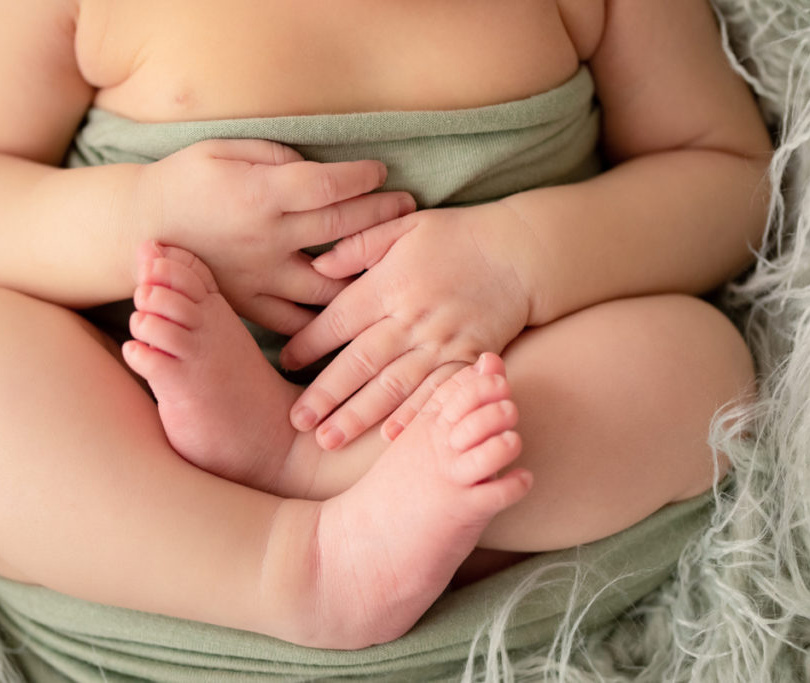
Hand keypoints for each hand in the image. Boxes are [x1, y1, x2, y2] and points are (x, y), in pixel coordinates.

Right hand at [142, 138, 414, 334]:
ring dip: (365, 272)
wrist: (137, 230)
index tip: (381, 173)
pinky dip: (326, 317)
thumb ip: (274, 156)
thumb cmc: (184, 181)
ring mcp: (261, 277)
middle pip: (342, 230)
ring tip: (389, 260)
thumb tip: (317, 170)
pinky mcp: (251, 305)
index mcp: (261, 194)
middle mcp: (267, 238)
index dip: (364, 178)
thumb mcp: (223, 149)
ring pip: (330, 284)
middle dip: (382, 216)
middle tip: (407, 209)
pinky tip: (351, 308)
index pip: (330, 186)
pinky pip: (298, 321)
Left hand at [281, 201, 534, 448]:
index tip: (286, 363)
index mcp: (391, 283)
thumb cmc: (457, 235)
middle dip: (326, 395)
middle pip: (361, 362)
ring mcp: (444, 342)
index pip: (339, 320)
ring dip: (360, 415)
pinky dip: (415, 416)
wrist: (523, 251)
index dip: (309, 344)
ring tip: (329, 439)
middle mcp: (414, 317)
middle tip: (296, 421)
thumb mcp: (405, 225)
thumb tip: (316, 267)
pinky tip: (389, 438)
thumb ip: (359, 245)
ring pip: (394, 385)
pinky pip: (438, 393)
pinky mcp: (470, 359)